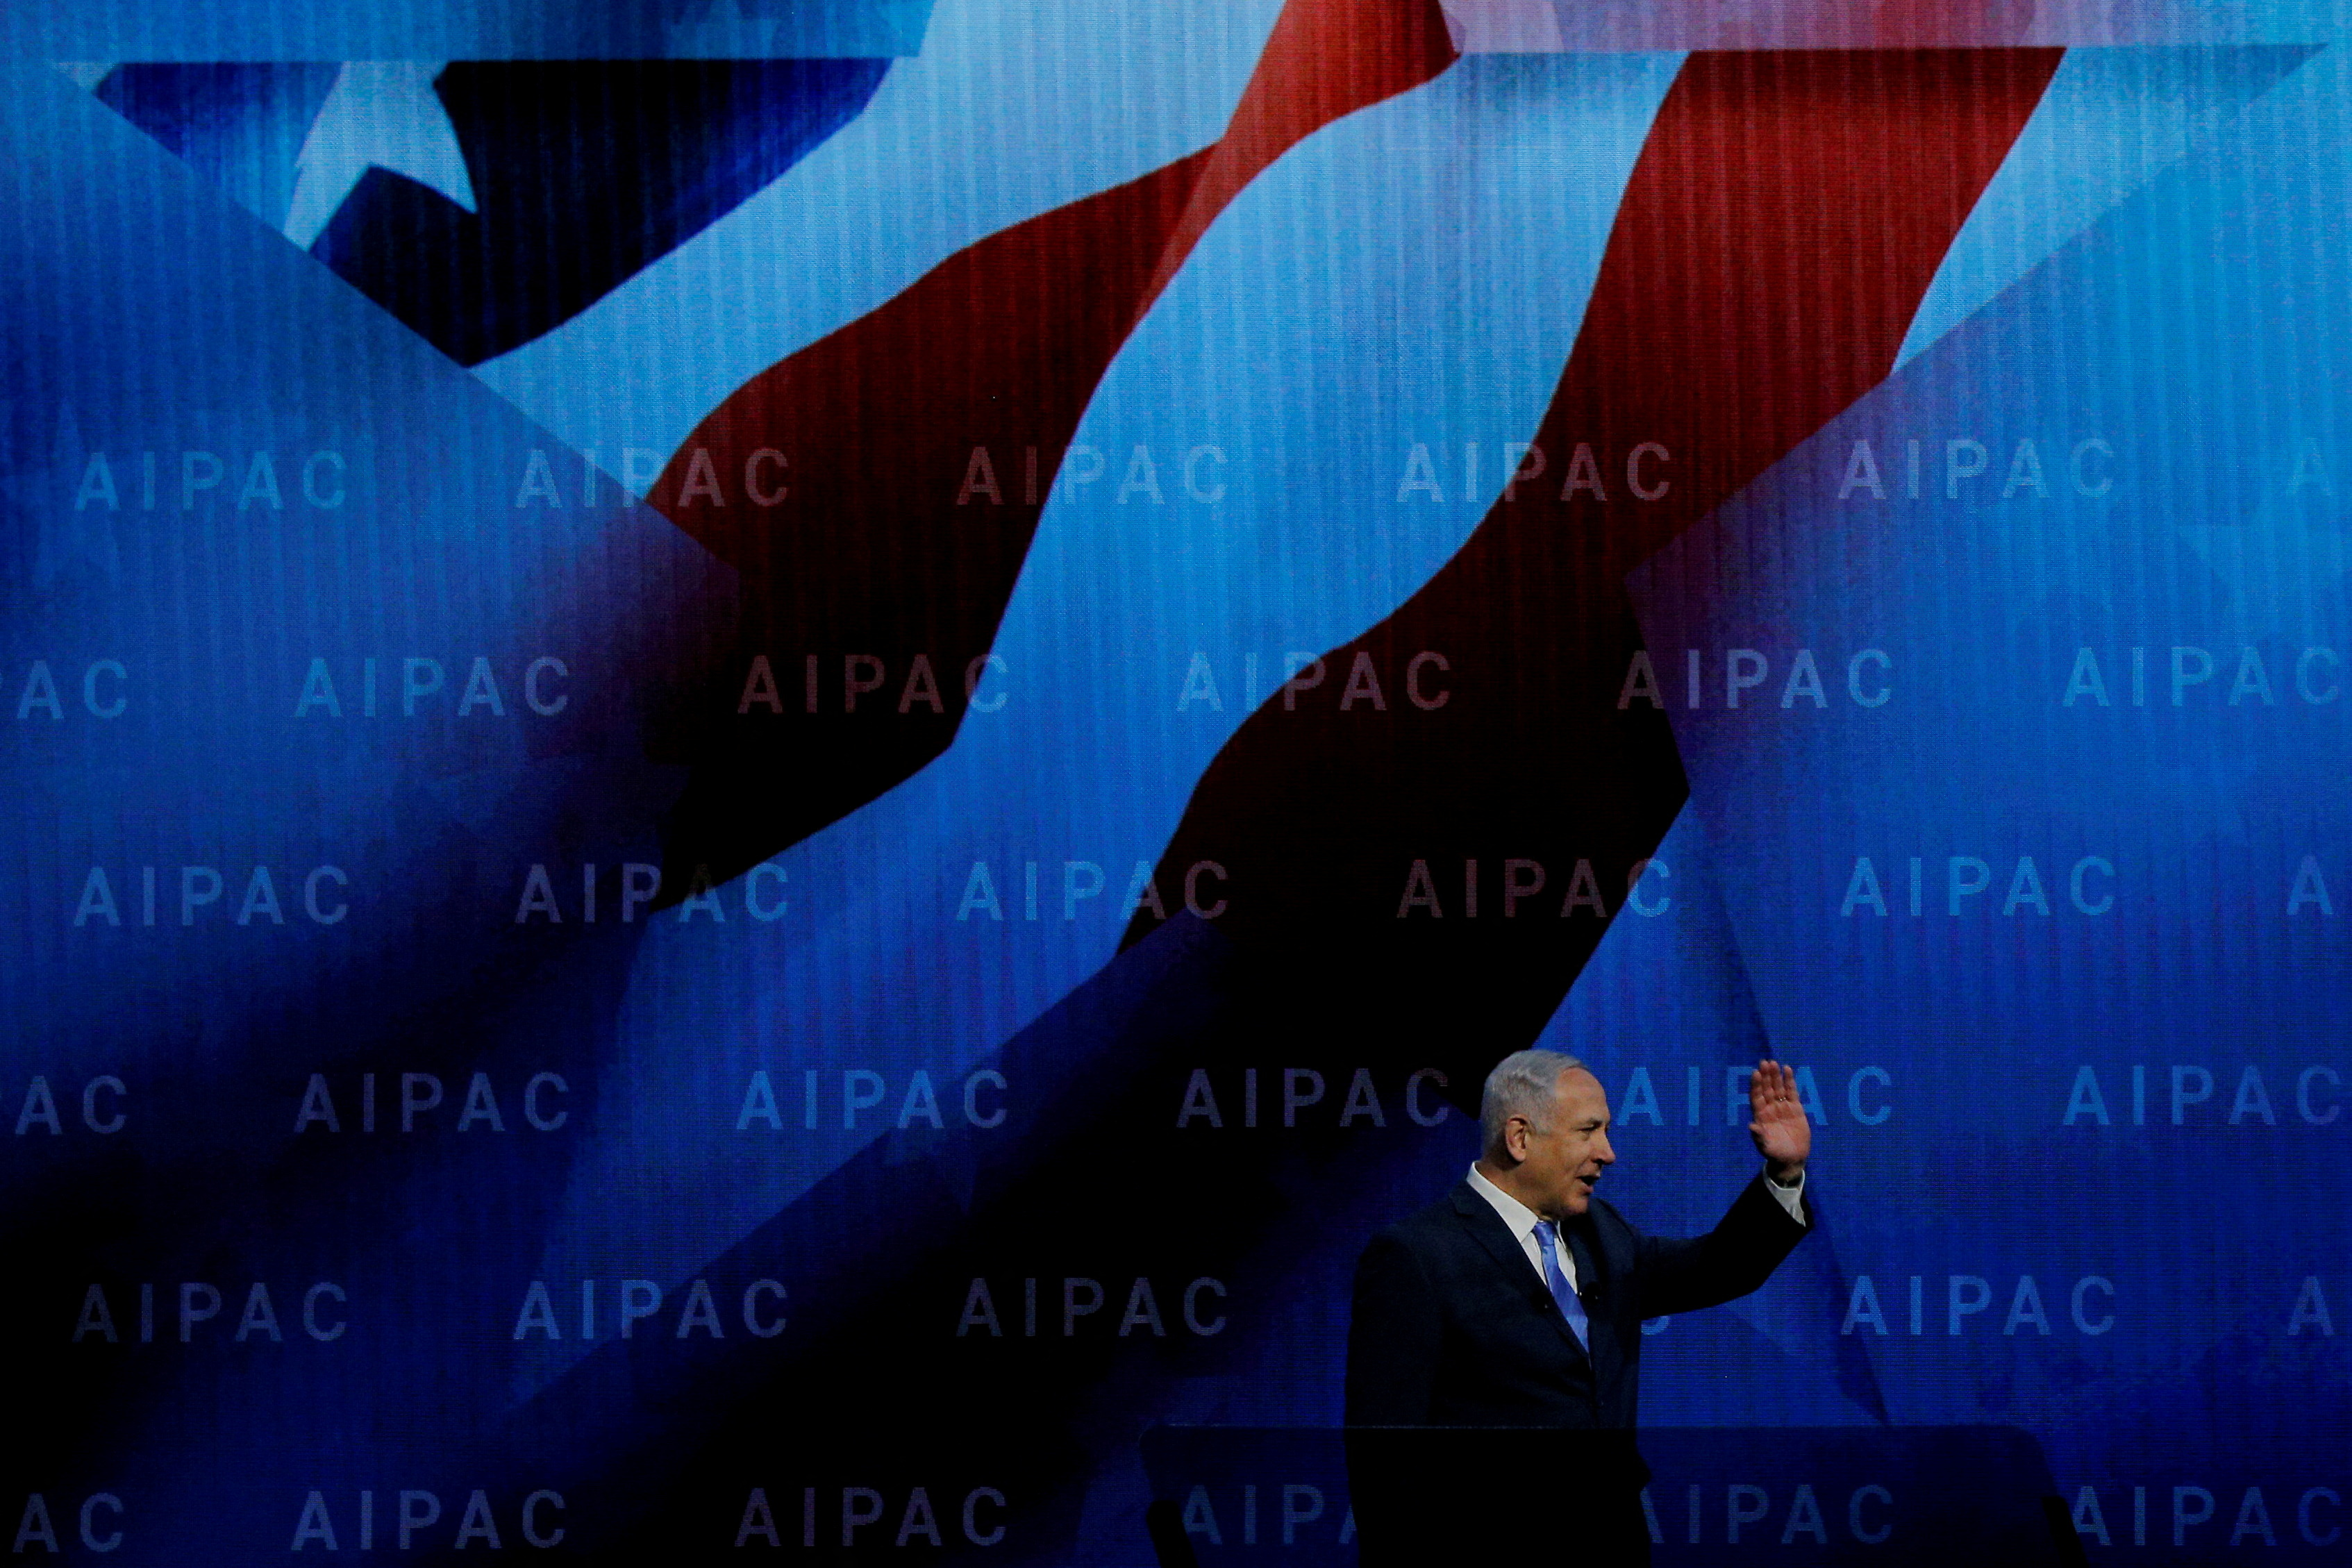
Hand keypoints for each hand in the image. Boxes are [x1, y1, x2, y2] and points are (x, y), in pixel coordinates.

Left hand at [1747, 1059, 1809, 1182]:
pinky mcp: (1795, 1108)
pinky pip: (1791, 1092)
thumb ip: (1759, 1137)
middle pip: (1766, 1089)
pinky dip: (1789, 1081)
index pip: (1756, 1096)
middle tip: (1765, 1062)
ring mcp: (1782, 1107)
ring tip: (1774, 1063)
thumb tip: (1751, 1126)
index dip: (1756, 1085)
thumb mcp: (1766, 1147)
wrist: (1791, 1158)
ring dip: (1776, 1075)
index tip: (1755, 1073)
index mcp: (1760, 1115)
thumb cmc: (1775, 1153)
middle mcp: (1769, 1108)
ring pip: (1778, 1088)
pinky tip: (1787, 1069)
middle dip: (1765, 1076)